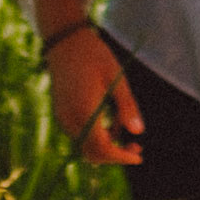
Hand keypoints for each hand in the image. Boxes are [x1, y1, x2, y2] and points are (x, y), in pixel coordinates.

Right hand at [47, 26, 143, 164]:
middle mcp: (69, 120)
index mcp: (84, 111)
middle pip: (91, 152)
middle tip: (137, 147)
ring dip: (106, 144)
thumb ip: (127, 106)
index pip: (100, 148)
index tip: (138, 157)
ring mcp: (62, 118)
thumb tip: (139, 132)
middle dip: (114, 155)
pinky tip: (111, 121)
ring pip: (85, 144)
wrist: (65, 41)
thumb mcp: (116, 78)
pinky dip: (96, 134)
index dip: (119, 157)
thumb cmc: (94, 55)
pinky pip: (80, 133)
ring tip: (127, 131)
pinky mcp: (61, 114)